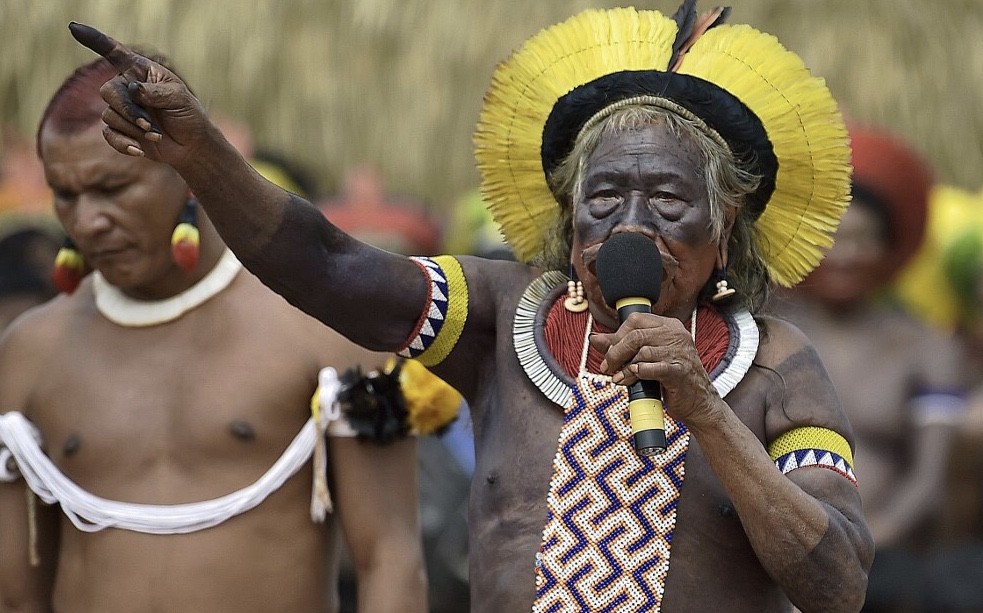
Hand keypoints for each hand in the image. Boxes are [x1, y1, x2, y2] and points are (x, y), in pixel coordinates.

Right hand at [69, 22, 210, 166]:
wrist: (190, 145)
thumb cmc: (188, 115)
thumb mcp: (180, 98)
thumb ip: (157, 92)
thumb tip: (134, 89)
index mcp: (140, 71)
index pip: (115, 52)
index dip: (94, 40)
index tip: (74, 27)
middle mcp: (126, 87)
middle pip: (109, 92)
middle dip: (129, 110)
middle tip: (149, 125)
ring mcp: (121, 109)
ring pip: (110, 115)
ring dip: (134, 129)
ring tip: (156, 134)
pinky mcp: (119, 130)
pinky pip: (109, 135)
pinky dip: (124, 144)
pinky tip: (139, 150)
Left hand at [589, 312, 719, 423]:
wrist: (698, 402)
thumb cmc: (671, 378)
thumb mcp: (646, 358)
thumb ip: (621, 346)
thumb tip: (594, 339)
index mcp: (669, 326)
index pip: (635, 320)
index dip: (617, 336)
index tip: (609, 352)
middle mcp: (676, 335)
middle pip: (636, 336)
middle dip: (616, 353)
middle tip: (608, 367)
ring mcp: (680, 353)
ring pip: (642, 353)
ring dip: (625, 368)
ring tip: (620, 379)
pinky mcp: (680, 372)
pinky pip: (652, 368)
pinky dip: (638, 373)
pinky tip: (632, 379)